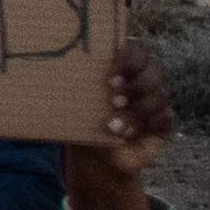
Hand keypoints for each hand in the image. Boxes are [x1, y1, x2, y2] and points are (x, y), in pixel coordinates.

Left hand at [67, 46, 169, 209]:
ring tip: (112, 123)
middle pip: (155, 70)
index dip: (128, 60)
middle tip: (113, 96)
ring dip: (135, 109)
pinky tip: (127, 134)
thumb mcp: (77, 102)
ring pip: (160, 96)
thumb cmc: (84, 120)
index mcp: (125, 68)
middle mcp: (145, 81)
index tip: (109, 75)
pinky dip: (145, 125)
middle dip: (136, 83)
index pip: (137, 52)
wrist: (97, 156)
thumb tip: (44, 64)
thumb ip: (71, 83)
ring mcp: (157, 102)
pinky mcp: (164, 124)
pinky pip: (165, 118)